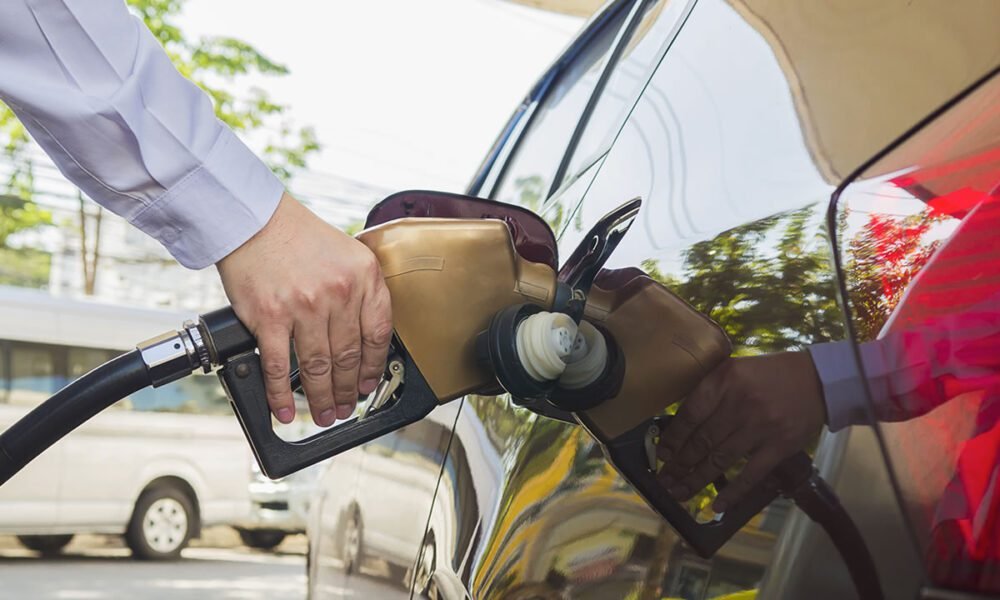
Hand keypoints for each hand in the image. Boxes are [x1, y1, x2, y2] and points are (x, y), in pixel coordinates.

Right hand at [216, 193, 391, 426]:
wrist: (254, 220)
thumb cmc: (297, 236)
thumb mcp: (348, 255)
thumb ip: (361, 292)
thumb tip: (364, 339)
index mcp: (364, 277)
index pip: (378, 335)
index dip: (374, 368)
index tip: (369, 384)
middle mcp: (339, 293)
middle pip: (349, 357)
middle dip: (349, 391)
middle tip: (347, 407)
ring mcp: (304, 307)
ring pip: (318, 367)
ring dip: (322, 398)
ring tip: (324, 414)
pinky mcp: (270, 317)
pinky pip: (279, 367)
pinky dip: (282, 396)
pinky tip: (286, 411)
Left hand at [657, 352, 826, 512]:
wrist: (820, 380)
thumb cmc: (771, 374)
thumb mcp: (735, 368)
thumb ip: (710, 390)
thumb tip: (681, 422)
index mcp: (724, 381)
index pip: (690, 414)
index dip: (673, 438)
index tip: (662, 454)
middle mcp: (739, 404)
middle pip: (702, 441)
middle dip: (679, 464)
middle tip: (665, 480)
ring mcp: (760, 427)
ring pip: (720, 460)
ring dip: (696, 480)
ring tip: (679, 492)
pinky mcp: (779, 447)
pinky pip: (750, 475)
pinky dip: (733, 493)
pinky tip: (717, 506)